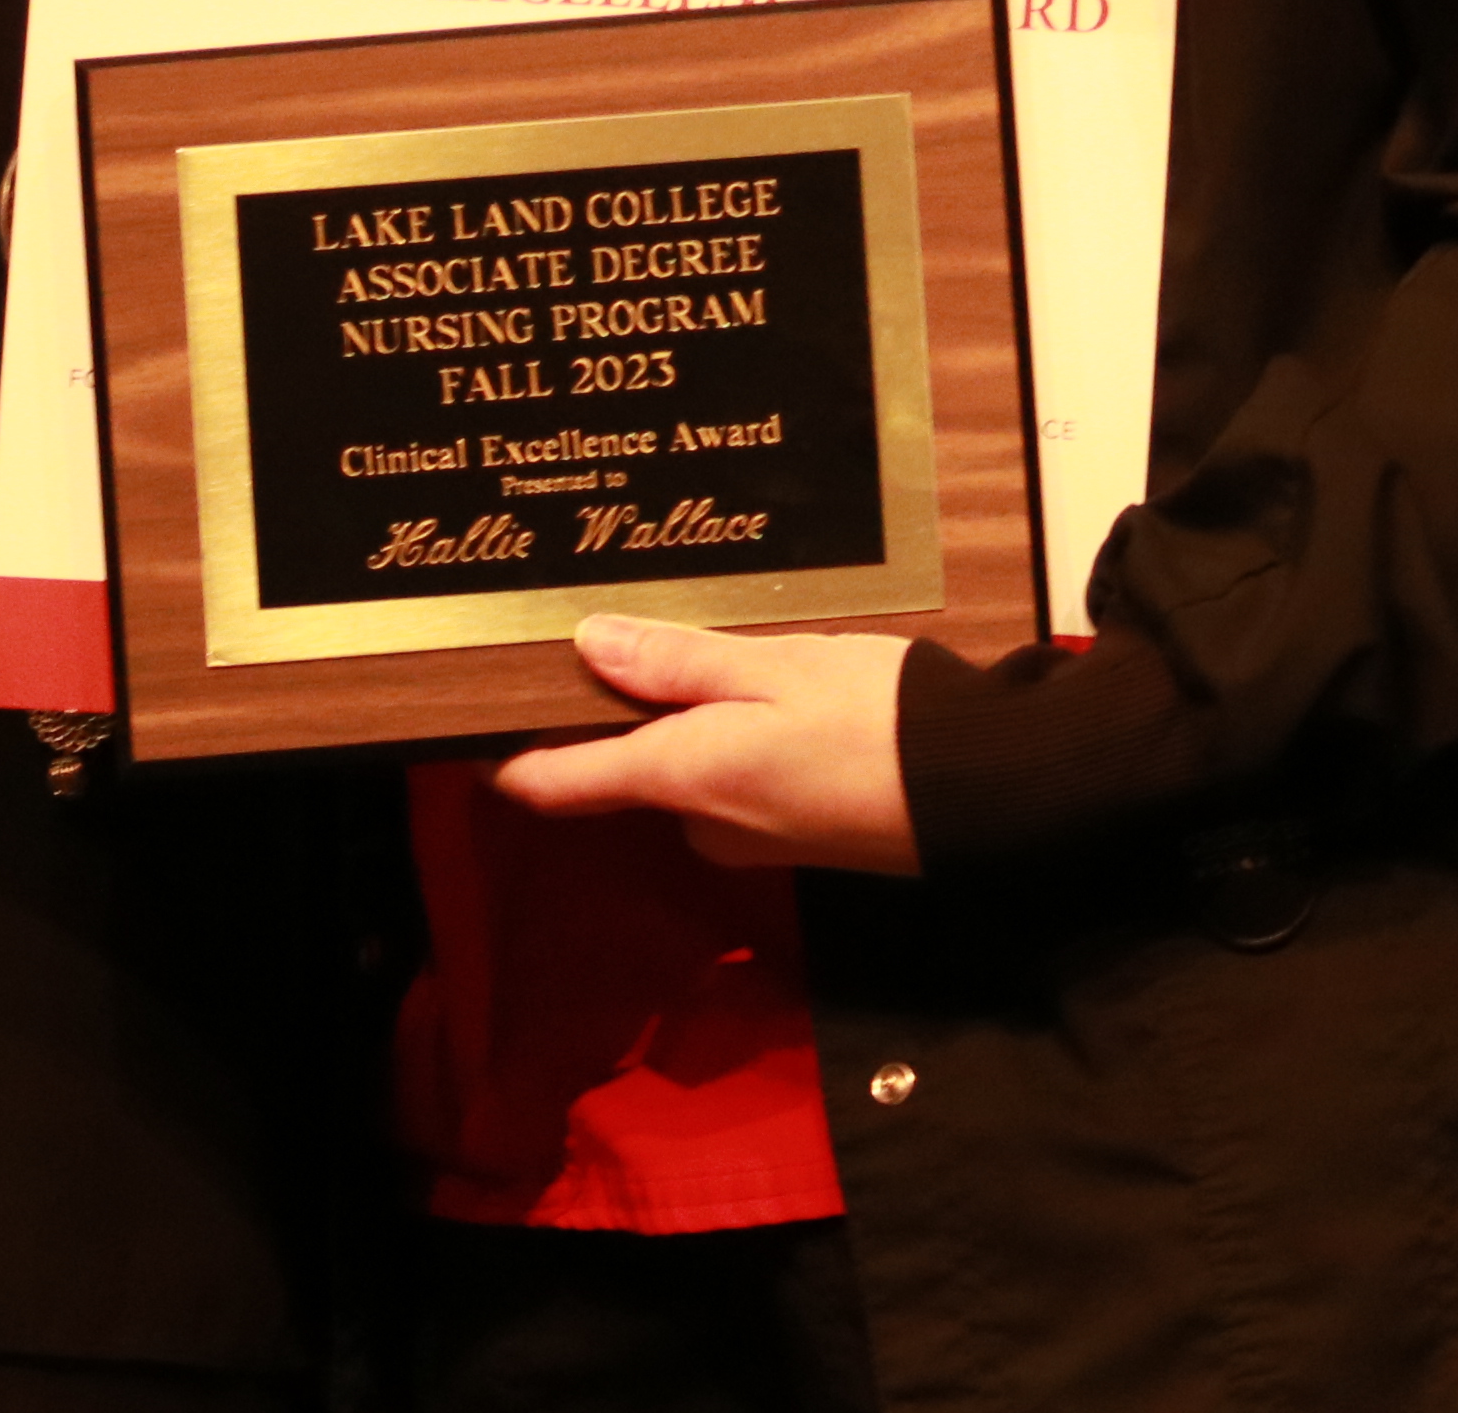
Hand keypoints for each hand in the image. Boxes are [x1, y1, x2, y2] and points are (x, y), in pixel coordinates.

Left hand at [487, 615, 919, 872]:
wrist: (990, 793)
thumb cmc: (881, 721)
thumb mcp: (775, 667)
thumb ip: (678, 662)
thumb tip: (587, 649)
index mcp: (683, 777)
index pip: (559, 783)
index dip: (504, 755)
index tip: (466, 719)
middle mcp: (704, 822)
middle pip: (632, 762)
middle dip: (639, 703)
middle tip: (644, 622)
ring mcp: (751, 836)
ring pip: (692, 763)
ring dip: (702, 713)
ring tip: (735, 641)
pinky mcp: (794, 836)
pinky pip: (740, 776)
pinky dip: (746, 734)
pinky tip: (788, 689)